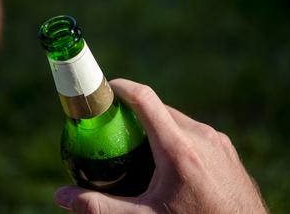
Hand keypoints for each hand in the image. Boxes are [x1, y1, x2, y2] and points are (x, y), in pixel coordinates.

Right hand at [54, 79, 267, 213]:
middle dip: (135, 113)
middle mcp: (201, 136)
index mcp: (178, 148)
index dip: (121, 88)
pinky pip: (195, 133)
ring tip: (140, 149)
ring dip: (157, 126)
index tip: (105, 89)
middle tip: (115, 128)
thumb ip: (100, 207)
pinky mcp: (227, 150)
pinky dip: (177, 137)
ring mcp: (218, 141)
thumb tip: (62, 196)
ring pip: (179, 120)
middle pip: (160, 110)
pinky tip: (171, 164)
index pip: (145, 99)